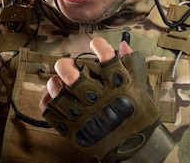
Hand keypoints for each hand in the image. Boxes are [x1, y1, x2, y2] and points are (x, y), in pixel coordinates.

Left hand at [40, 37, 162, 162]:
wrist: (134, 147)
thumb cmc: (139, 114)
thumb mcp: (142, 87)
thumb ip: (132, 64)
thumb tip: (123, 44)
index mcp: (118, 87)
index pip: (107, 59)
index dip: (100, 46)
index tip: (96, 43)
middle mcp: (98, 100)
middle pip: (72, 78)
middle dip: (65, 65)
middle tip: (68, 64)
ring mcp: (84, 115)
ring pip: (58, 94)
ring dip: (55, 83)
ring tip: (60, 81)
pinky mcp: (73, 128)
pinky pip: (51, 113)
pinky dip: (47, 101)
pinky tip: (52, 95)